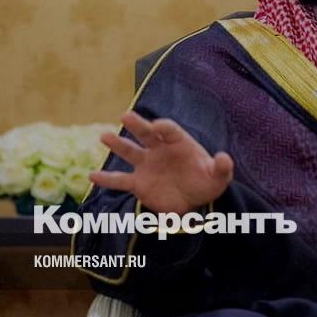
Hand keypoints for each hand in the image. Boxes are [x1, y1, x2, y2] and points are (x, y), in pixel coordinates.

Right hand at [88, 110, 233, 215]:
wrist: (194, 200)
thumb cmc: (206, 182)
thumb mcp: (219, 177)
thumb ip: (222, 167)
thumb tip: (224, 158)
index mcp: (180, 143)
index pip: (171, 131)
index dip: (164, 127)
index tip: (158, 126)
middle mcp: (160, 150)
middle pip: (147, 134)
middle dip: (138, 125)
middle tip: (125, 116)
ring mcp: (147, 165)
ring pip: (130, 152)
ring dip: (118, 144)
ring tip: (104, 136)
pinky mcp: (138, 183)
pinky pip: (120, 180)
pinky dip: (106, 179)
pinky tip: (92, 176)